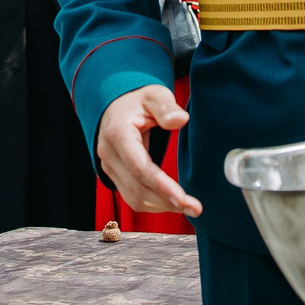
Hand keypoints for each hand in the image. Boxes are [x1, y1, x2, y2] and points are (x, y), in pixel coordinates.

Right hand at [94, 85, 199, 216]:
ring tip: (189, 207)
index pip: (140, 168)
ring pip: (134, 198)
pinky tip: (172, 202)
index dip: (162, 186)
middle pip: (137, 188)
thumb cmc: (138, 101)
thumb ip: (166, 106)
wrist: (115, 106)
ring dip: (161, 206)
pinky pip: (132, 197)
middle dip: (167, 202)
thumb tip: (180, 119)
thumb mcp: (154, 95)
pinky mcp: (114, 175)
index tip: (183, 199)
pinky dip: (153, 203)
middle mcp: (108, 154)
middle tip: (196, 208)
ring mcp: (109, 167)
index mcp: (118, 133)